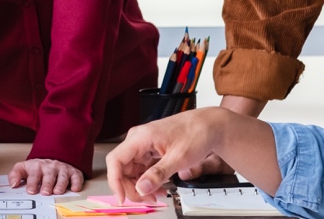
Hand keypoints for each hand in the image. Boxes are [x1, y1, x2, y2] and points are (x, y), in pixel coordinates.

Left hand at [8, 158, 83, 194]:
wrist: (54, 157)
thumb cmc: (38, 168)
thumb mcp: (24, 168)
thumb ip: (15, 175)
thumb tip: (13, 185)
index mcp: (37, 166)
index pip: (34, 174)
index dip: (32, 182)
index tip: (30, 191)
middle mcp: (50, 167)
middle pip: (49, 175)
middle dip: (47, 184)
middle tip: (45, 192)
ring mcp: (62, 169)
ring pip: (62, 176)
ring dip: (60, 184)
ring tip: (57, 192)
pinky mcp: (73, 172)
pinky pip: (76, 176)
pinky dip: (77, 182)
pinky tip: (75, 188)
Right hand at [106, 108, 224, 202]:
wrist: (208, 126)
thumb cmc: (195, 133)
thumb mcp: (178, 158)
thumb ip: (158, 174)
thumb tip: (141, 188)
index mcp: (140, 137)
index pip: (116, 160)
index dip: (115, 181)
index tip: (123, 197)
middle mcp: (138, 140)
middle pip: (123, 169)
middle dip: (133, 187)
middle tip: (147, 199)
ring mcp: (143, 145)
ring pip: (132, 171)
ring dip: (141, 186)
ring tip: (157, 194)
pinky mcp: (150, 150)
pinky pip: (142, 168)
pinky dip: (148, 180)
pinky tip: (159, 187)